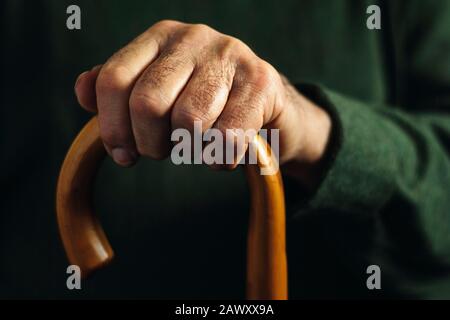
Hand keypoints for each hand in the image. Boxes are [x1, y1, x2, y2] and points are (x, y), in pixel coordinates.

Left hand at [75, 20, 330, 186]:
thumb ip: (118, 90)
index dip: (111, 127)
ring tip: (194, 147)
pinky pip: (225, 139)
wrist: (266, 101)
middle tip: (162, 152)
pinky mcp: (260, 82)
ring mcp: (229, 55)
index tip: (123, 155)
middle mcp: (193, 38)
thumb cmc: (203, 99)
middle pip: (146, 104)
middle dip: (150, 144)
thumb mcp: (158, 88)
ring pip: (188, 121)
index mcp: (160, 36)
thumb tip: (82, 91)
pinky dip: (219, 160)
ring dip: (187, 151)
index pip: (113, 81)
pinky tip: (221, 154)